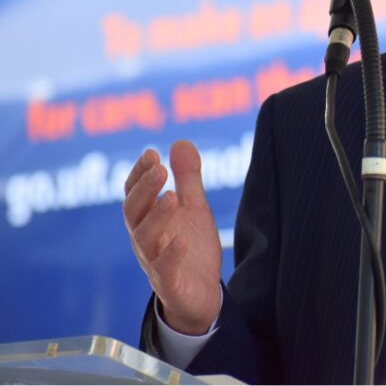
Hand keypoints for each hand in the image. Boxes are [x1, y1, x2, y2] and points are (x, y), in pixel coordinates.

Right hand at [123, 140, 222, 334]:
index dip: (139, 174)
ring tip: (172, 197)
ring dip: (157, 217)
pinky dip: (171, 254)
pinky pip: (165, 270)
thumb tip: (180, 141)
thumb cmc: (191, 249)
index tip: (151, 153)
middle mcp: (146, 240)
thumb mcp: (194, 209)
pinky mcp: (170, 284)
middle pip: (134, 213)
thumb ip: (188, 179)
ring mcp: (155, 262)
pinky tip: (182, 238)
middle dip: (144, 190)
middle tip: (159, 168)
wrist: (201, 295)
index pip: (135, 194)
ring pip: (145, 239)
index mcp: (149, 220)